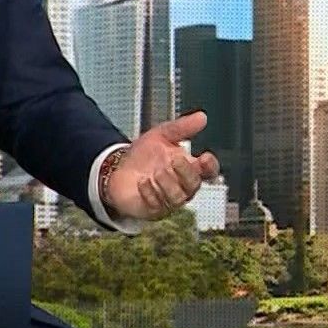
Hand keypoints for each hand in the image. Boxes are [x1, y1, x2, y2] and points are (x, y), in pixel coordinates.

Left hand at [104, 111, 221, 220]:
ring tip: (156, 172)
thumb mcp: (161, 135)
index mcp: (189, 168)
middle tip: (175, 160)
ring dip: (168, 183)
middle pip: (194, 185)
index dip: (210, 166)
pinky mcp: (153, 210)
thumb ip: (181, 127)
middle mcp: (182, 186)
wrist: (117, 168)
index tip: (205, 157)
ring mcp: (168, 200)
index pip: (208, 171)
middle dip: (186, 173)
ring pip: (177, 198)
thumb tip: (202, 117)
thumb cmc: (143, 155)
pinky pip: (156, 205)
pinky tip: (142, 182)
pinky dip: (150, 192)